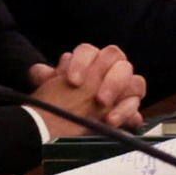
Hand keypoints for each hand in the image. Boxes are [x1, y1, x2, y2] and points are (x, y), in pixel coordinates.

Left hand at [28, 44, 145, 132]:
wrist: (59, 122)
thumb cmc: (58, 101)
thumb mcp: (48, 88)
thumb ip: (44, 77)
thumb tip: (39, 72)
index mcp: (89, 59)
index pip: (88, 51)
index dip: (82, 63)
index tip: (73, 82)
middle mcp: (109, 69)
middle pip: (119, 61)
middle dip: (111, 81)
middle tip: (100, 100)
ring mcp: (122, 88)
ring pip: (136, 82)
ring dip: (123, 100)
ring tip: (109, 117)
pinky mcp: (129, 106)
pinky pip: (135, 107)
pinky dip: (125, 114)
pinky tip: (113, 123)